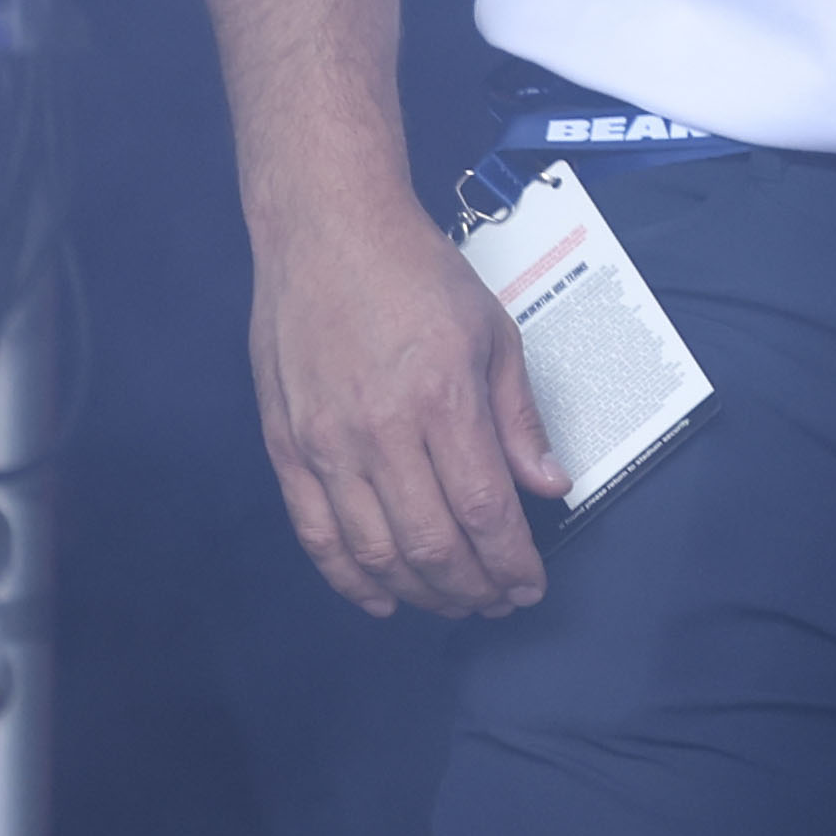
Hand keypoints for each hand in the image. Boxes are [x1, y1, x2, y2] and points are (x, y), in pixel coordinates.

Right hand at [246, 188, 563, 616]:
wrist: (326, 232)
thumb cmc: (418, 274)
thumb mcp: (493, 333)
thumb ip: (518, 419)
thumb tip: (549, 486)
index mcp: (441, 400)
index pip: (484, 510)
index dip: (510, 562)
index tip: (530, 585)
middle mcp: (380, 432)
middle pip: (430, 544)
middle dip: (473, 588)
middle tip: (498, 602)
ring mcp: (325, 445)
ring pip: (374, 552)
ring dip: (419, 592)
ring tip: (453, 603)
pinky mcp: (285, 448)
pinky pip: (316, 535)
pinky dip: (349, 579)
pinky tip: (382, 598)